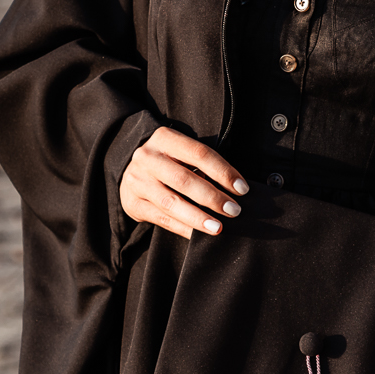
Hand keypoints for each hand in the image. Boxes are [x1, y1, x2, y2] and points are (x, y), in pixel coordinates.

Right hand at [120, 126, 247, 238]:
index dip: (223, 172)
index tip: (242, 189)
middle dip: (212, 197)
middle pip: (184, 179)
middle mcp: (147, 157)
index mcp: (164, 138)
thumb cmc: (169, 162)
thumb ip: (202, 165)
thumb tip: (236, 189)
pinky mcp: (132, 203)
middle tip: (233, 211)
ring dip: (197, 218)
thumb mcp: (182, 153)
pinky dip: (182, 228)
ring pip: (171, 203)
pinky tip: (197, 235)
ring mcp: (137, 181)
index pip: (199, 153)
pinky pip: (161, 219)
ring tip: (218, 227)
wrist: (134, 171)